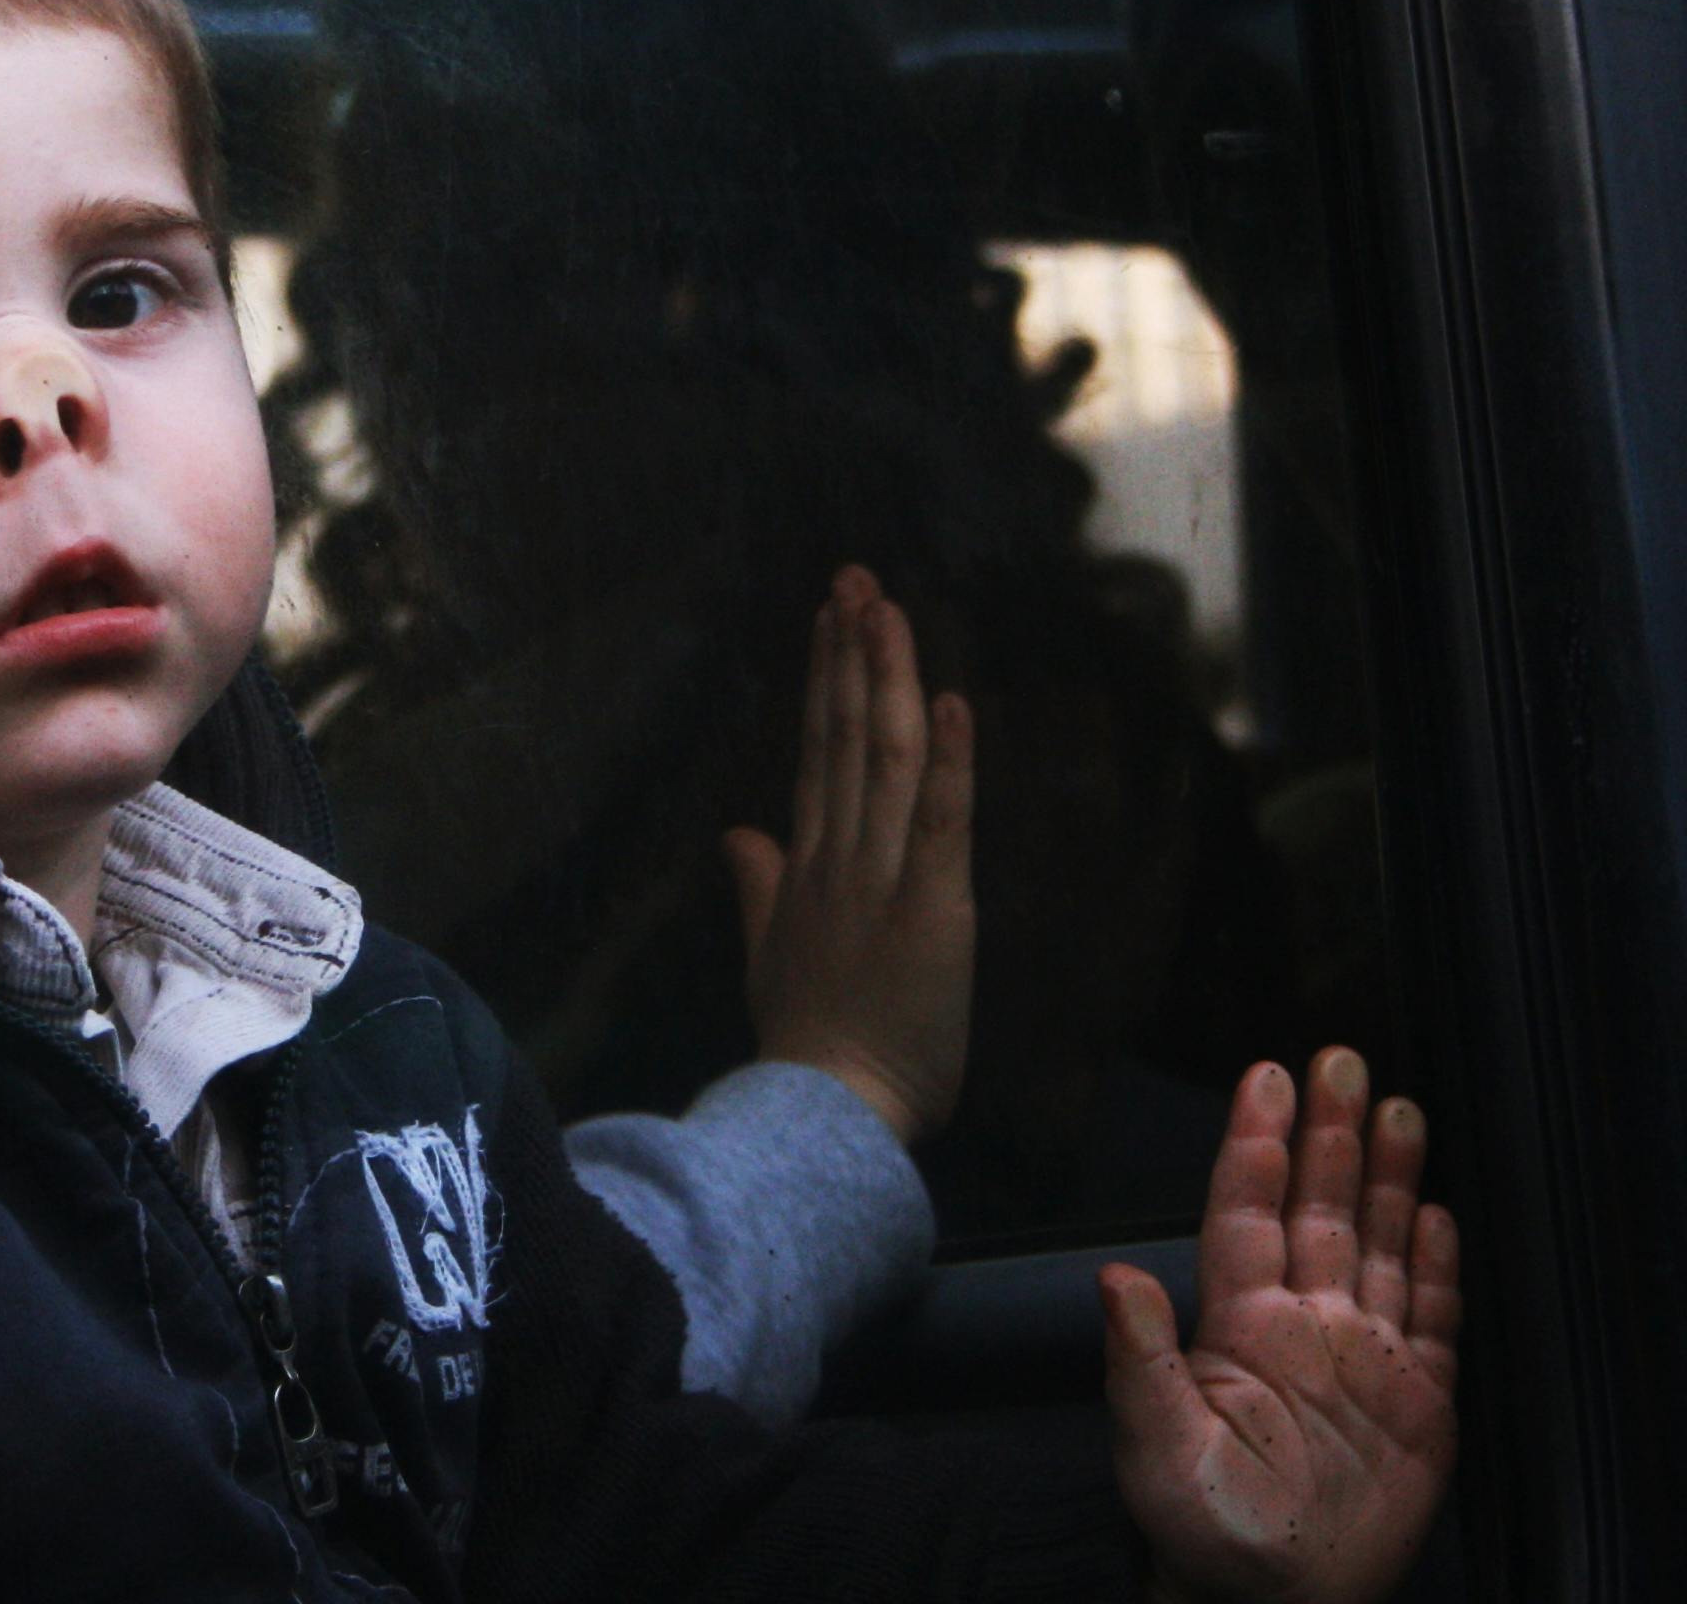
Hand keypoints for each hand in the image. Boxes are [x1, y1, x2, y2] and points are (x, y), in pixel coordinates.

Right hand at [725, 565, 973, 1143]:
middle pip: (845, 735)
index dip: (826, 680)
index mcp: (808, 867)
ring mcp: (880, 876)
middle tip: (857, 578)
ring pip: (883, 757)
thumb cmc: (806, 1043)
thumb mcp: (770, 954)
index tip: (831, 617)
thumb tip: (737, 829)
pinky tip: (950, 699)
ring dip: (886, 677)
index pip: (819, 753)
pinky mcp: (931, 905)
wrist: (824, 1109)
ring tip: (885, 608)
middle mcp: (839, 855)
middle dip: (852, 652)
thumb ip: (758, 885)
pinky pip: (938, 820)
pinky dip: (947, 759)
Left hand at [1107, 1050, 1461, 1603]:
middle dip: (1332, 1134)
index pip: (1249, 1211)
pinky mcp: (1419, 1405)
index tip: (1267, 1075)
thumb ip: (1139, 1362)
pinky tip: (1441, 1212)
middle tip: (1342, 1057)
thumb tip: (1114, 1276)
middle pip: (1320, 1209)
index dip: (1257, 1143)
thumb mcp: (1156, 1450)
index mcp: (1242, 1327)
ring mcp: (1365, 1360)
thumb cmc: (1200, 1533)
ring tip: (1399, 1106)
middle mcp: (1306, 1326)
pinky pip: (1435, 1320)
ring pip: (1379, 1246)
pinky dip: (1440, 1266)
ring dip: (1389, 1179)